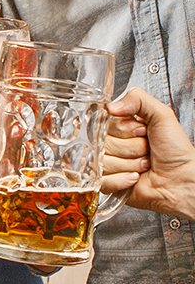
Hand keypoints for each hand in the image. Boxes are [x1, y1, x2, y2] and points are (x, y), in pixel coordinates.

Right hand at [102, 88, 194, 219]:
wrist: (181, 180)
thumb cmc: (176, 151)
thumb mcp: (162, 116)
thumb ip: (138, 100)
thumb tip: (110, 106)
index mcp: (122, 128)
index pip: (105, 123)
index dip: (124, 129)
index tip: (142, 132)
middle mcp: (113, 145)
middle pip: (104, 143)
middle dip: (130, 148)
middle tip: (146, 150)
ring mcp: (108, 164)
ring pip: (103, 161)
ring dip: (129, 164)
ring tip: (144, 165)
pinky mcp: (107, 183)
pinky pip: (102, 179)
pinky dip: (122, 180)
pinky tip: (135, 178)